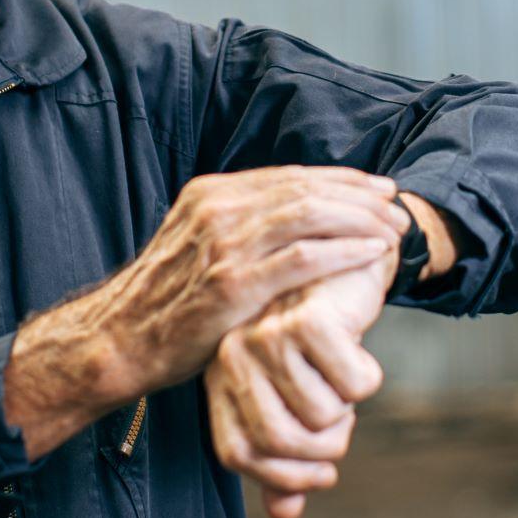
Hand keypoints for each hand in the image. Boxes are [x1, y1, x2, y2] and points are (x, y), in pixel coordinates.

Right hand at [86, 165, 405, 397]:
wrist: (121, 340)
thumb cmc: (168, 300)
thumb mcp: (197, 243)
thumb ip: (241, 225)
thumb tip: (296, 216)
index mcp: (212, 194)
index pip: (292, 177)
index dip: (342, 181)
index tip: (378, 190)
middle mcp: (217, 210)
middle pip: (306, 190)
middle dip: (359, 198)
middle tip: (395, 211)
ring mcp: (223, 245)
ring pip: (309, 216)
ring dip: (359, 221)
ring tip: (391, 232)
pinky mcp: (232, 285)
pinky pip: (302, 259)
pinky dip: (344, 252)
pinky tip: (370, 254)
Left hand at [204, 242, 398, 517]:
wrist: (346, 262)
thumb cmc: (317, 337)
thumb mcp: (296, 397)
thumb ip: (284, 457)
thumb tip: (286, 513)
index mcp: (220, 376)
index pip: (236, 454)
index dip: (282, 476)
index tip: (320, 472)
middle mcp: (232, 355)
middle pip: (279, 443)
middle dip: (326, 448)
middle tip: (343, 421)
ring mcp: (267, 334)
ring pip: (322, 417)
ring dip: (349, 407)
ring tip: (345, 373)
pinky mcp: (308, 319)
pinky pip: (353, 386)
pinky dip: (367, 378)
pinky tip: (358, 344)